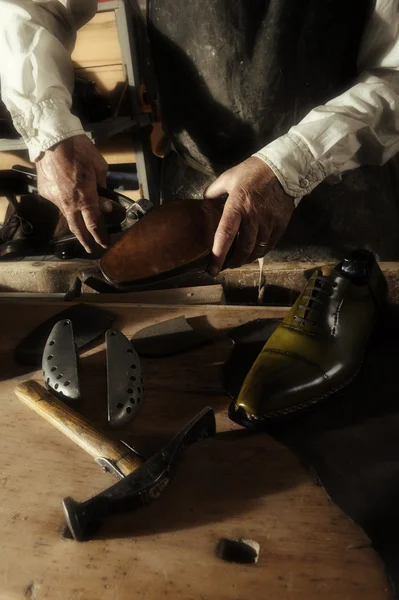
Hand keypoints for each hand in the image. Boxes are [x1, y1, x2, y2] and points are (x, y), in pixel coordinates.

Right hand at [37, 135, 109, 252]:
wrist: (52, 138)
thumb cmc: (80, 150)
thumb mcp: (100, 168)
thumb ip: (103, 189)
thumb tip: (106, 203)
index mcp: (85, 197)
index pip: (94, 224)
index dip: (100, 237)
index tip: (104, 243)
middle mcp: (69, 203)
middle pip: (78, 229)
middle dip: (86, 241)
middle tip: (92, 249)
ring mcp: (55, 199)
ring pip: (67, 216)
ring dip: (76, 223)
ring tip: (82, 227)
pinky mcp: (46, 193)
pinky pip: (58, 203)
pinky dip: (66, 204)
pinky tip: (69, 199)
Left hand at [204, 156, 294, 275]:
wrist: (283, 168)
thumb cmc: (252, 173)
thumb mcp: (228, 177)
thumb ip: (213, 192)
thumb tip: (204, 203)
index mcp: (237, 205)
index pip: (225, 235)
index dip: (218, 255)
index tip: (212, 269)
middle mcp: (253, 216)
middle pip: (243, 248)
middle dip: (233, 262)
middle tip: (225, 266)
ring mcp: (269, 221)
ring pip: (257, 249)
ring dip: (246, 259)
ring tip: (238, 260)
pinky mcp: (280, 224)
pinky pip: (269, 245)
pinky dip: (260, 252)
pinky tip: (254, 252)